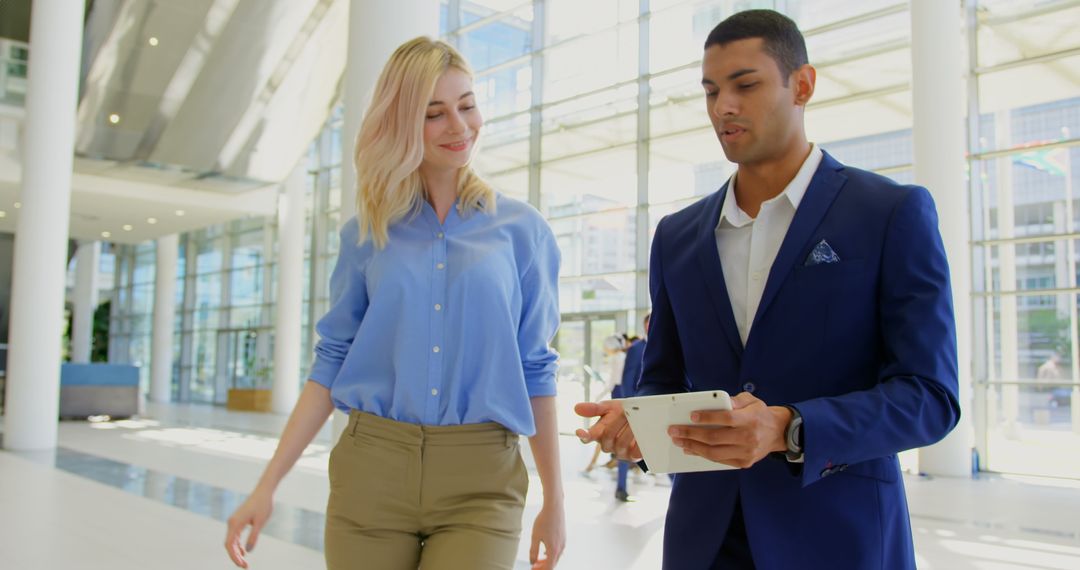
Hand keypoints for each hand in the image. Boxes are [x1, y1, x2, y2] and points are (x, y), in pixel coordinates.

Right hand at [224, 488, 273, 567]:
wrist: (264, 491)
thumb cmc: (263, 505)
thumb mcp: (260, 522)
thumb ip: (253, 536)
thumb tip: (248, 552)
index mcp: (235, 523)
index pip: (229, 545)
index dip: (234, 557)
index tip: (242, 565)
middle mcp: (231, 522)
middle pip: (229, 544)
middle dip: (235, 557)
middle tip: (245, 566)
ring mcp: (234, 521)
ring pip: (231, 541)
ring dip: (237, 552)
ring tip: (245, 562)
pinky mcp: (238, 520)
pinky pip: (235, 536)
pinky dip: (238, 545)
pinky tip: (244, 552)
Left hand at [529, 503, 565, 568]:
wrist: (554, 507)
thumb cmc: (544, 520)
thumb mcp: (535, 536)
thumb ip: (533, 551)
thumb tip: (532, 562)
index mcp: (554, 549)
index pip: (548, 567)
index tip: (532, 569)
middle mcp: (561, 548)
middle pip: (553, 564)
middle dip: (543, 567)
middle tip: (534, 566)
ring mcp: (563, 543)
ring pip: (556, 557)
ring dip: (547, 561)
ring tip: (537, 560)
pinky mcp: (564, 538)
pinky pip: (558, 551)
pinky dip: (551, 554)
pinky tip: (544, 551)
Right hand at [573, 400, 640, 460]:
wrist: (642, 418)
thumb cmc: (621, 413)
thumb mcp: (608, 407)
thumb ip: (594, 408)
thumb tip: (577, 408)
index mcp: (598, 433)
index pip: (587, 437)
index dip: (584, 435)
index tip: (580, 432)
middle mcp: (607, 445)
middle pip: (607, 437)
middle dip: (616, 422)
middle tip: (624, 412)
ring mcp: (619, 452)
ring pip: (620, 444)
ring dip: (628, 430)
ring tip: (635, 420)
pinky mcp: (633, 456)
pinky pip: (635, 451)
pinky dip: (638, 440)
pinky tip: (642, 432)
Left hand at [667, 392, 790, 468]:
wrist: (779, 432)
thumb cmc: (759, 413)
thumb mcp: (751, 400)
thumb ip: (735, 400)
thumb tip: (717, 402)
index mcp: (750, 419)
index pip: (726, 419)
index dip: (708, 418)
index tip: (691, 416)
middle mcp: (748, 437)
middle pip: (715, 438)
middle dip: (691, 434)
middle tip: (674, 431)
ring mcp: (746, 452)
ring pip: (714, 453)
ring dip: (693, 447)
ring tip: (679, 441)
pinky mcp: (744, 463)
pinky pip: (719, 460)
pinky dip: (703, 455)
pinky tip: (691, 449)